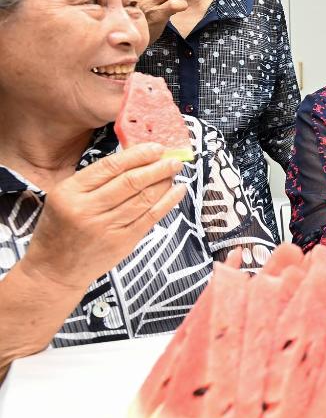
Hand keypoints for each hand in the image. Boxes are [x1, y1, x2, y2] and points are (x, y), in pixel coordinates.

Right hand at [21, 144, 187, 290]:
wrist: (55, 269)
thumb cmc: (62, 226)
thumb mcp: (65, 196)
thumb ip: (95, 179)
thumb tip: (136, 156)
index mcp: (70, 192)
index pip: (110, 166)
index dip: (137, 155)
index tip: (156, 148)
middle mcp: (87, 209)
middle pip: (130, 182)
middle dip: (157, 167)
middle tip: (173, 159)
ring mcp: (106, 228)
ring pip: (143, 199)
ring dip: (164, 182)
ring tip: (174, 172)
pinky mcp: (122, 242)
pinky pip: (150, 217)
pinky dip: (167, 202)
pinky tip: (178, 191)